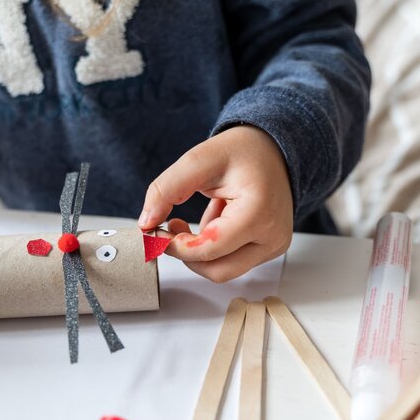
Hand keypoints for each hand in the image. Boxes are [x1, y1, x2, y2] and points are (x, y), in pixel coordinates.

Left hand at [139, 126, 293, 282]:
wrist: (273, 150)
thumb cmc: (242, 151)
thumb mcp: (198, 160)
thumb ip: (166, 190)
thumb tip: (146, 223)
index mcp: (258, 213)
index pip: (209, 249)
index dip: (176, 246)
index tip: (156, 230)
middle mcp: (273, 236)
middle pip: (217, 270)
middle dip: (186, 254)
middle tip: (169, 229)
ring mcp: (274, 245)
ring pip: (224, 270)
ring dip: (199, 252)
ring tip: (190, 222)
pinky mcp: (270, 248)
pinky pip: (233, 261)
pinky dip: (214, 248)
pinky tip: (212, 222)